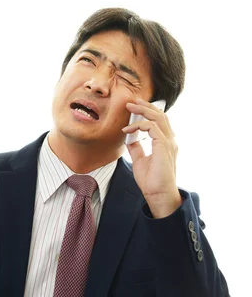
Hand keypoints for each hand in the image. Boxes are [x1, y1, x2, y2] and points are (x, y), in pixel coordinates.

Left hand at [123, 99, 181, 217]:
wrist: (158, 195)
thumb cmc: (151, 181)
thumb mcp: (140, 160)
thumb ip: (136, 148)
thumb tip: (130, 138)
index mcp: (165, 143)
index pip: (159, 121)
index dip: (148, 111)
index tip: (134, 107)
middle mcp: (169, 141)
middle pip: (161, 115)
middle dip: (146, 106)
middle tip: (132, 101)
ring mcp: (169, 143)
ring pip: (158, 118)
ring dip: (143, 110)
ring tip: (130, 106)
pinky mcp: (164, 147)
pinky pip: (152, 128)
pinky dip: (139, 125)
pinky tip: (127, 130)